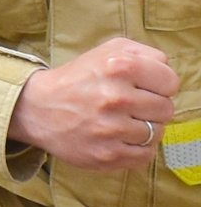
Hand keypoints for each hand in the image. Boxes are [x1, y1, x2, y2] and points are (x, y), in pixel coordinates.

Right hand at [7, 36, 180, 171]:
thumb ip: (144, 53)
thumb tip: (168, 69)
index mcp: (118, 66)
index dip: (160, 84)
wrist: (35, 108)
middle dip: (152, 106)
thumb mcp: (105, 51)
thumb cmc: (76, 79)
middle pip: (166, 108)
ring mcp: (112, 128)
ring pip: (157, 132)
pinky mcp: (108, 154)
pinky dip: (136, 147)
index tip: (145, 86)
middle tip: (130, 104)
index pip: (171, 81)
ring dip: (143, 128)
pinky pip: (146, 154)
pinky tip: (118, 137)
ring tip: (121, 120)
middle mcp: (115, 97)